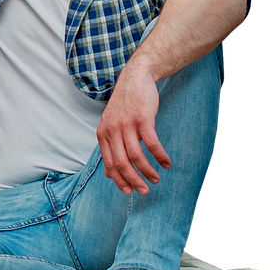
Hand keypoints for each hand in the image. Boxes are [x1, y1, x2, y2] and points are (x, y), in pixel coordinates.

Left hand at [96, 63, 170, 194]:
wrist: (135, 78)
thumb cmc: (125, 105)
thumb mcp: (111, 125)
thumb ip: (109, 147)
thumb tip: (107, 174)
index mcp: (102, 134)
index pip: (109, 163)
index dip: (119, 180)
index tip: (129, 191)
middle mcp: (111, 130)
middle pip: (121, 162)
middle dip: (133, 180)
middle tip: (144, 191)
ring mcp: (126, 124)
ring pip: (135, 155)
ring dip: (147, 170)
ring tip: (156, 179)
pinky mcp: (142, 118)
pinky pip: (150, 143)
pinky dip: (159, 155)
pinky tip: (166, 163)